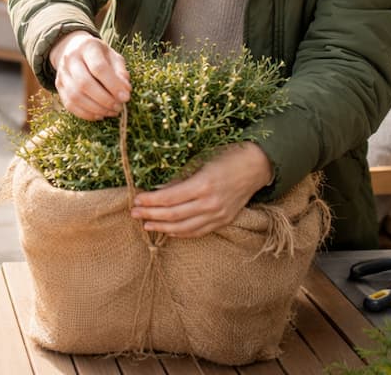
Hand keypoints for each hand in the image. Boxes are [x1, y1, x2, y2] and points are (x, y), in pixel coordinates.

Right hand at [49, 30, 130, 120]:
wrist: (74, 49)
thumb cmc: (99, 54)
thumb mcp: (113, 56)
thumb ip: (120, 71)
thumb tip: (125, 91)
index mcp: (87, 47)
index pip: (99, 68)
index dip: (113, 85)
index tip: (126, 97)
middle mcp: (70, 58)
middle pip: (84, 83)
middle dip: (104, 99)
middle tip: (119, 107)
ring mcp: (62, 73)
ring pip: (75, 96)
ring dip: (96, 109)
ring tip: (111, 112)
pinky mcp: (58, 86)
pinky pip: (69, 105)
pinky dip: (86, 114)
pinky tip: (99, 115)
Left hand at [130, 142, 273, 237]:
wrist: (256, 166)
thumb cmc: (226, 157)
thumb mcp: (200, 161)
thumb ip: (179, 179)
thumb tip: (157, 191)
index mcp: (203, 184)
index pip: (169, 198)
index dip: (150, 201)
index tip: (136, 199)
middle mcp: (210, 203)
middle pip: (173, 215)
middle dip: (151, 214)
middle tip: (134, 213)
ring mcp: (218, 215)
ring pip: (184, 227)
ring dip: (162, 227)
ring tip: (146, 224)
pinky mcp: (224, 221)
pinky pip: (198, 231)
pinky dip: (181, 232)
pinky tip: (168, 230)